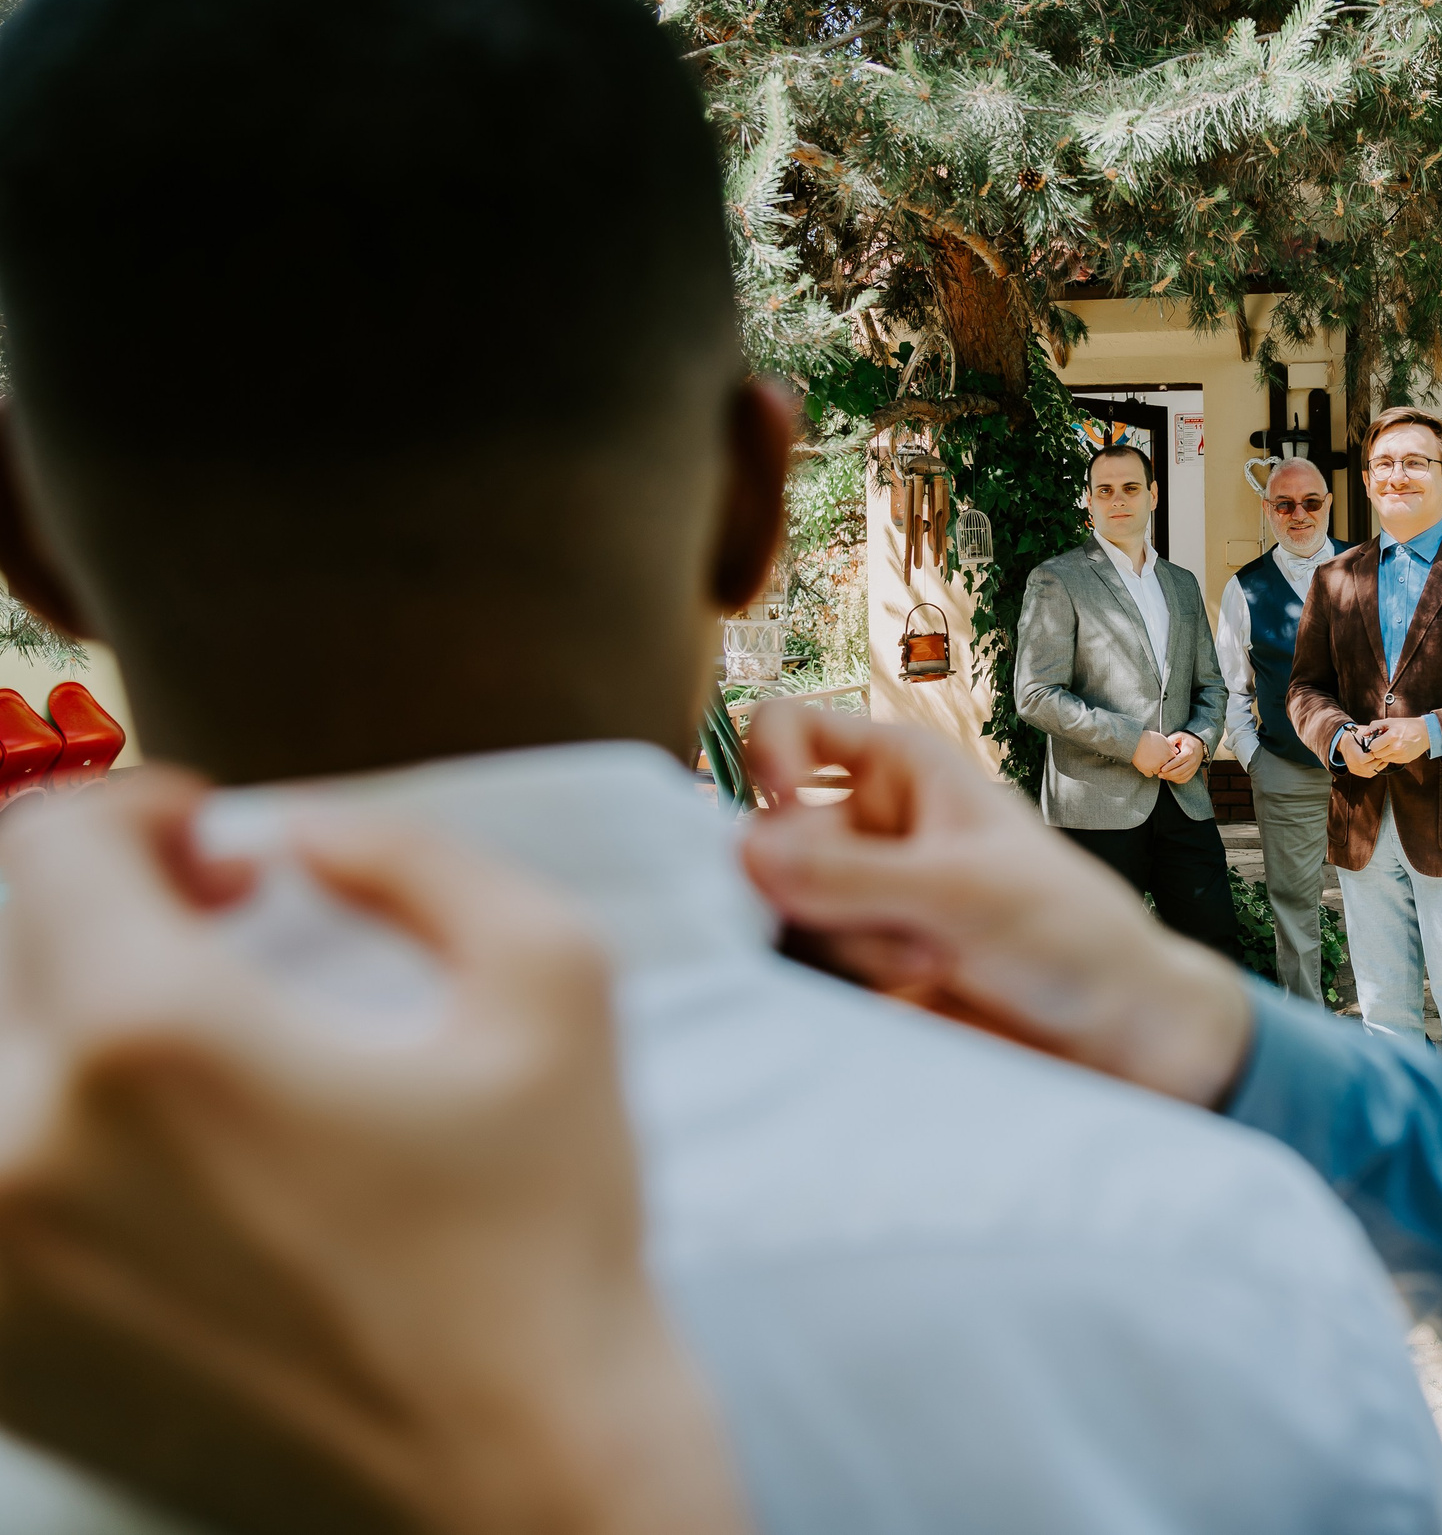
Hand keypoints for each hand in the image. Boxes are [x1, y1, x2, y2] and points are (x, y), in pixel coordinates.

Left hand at [0, 771, 745, 1534]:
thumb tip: (295, 829)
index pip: (53, 843)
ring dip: (62, 1020)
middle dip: (95, 901)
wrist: (514, 1476)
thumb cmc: (545, 1235)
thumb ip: (418, 855)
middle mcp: (28, 1150)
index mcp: (155, 1041)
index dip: (139, 810)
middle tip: (204, 923)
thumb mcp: (553, 985)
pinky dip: (44, 1138)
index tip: (217, 847)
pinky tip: (152, 1156)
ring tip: (172, 1044)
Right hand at [742, 704, 1254, 1107]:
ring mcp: (856, 900)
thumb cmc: (1069, 933)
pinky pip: (801, 966)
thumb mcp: (962, 891)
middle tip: (900, 922)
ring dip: (847, 945)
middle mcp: (867, 827)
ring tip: (932, 960)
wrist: (1112, 1033)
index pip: (787, 728)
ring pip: (780, 911)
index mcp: (898, 768)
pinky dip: (846, 982)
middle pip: (768, 837)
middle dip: (821, 888)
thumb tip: (747, 854)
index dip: (768, 762)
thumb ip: (852, 875)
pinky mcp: (855, 968)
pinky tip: (916, 989)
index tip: (788, 812)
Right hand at [1130, 729, 1174, 777]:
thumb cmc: (1149, 737)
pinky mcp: (1146, 770)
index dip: (1169, 758)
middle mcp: (1162, 761)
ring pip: (1158, 771)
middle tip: (1156, 758)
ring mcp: (1154, 767)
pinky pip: (1150, 774)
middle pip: (1166, 767)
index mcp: (1168, 754)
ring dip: (1156, 768)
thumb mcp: (1162, 738)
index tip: (1164, 756)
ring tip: (1150, 761)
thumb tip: (1176, 751)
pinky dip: (1148, 771)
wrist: (1135, 741)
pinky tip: (1146, 765)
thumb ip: (1170, 745)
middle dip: (1163, 764)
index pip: (1174, 760)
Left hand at [1158, 733, 1204, 784]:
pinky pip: (1185, 779)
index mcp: (1189, 752)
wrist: (1199, 745)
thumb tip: (1164, 747)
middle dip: (1169, 774)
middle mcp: (1193, 761)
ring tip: (1162, 776)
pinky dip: (1177, 780)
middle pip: (1180, 770)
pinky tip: (1170, 778)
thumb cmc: (1187, 740)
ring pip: (1182, 776)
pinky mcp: (1193, 772)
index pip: (1179, 761)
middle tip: (1159, 774)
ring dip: (1172, 778)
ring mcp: (1194, 768)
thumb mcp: (1180, 736)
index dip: (1170, 766)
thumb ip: (1172, 740)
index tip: (1162, 769)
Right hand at [1337, 727, 1386, 778]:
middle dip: (1378, 760)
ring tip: (1382, 756)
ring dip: (1379, 764)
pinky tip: (1378, 761)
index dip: (1373, 755)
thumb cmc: (1354, 737)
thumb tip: (1381, 741)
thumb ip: (1369, 739)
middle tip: (1383, 753)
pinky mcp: (1359, 773)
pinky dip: (1377, 767)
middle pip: (1369, 767)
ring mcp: (1355, 770)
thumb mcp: (1360, 734)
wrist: (1345, 744)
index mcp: (1350, 752)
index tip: (1378, 749)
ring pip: (1371, 771)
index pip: (1363, 759)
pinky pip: (1371, 773)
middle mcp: (1351, 763)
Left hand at [1361, 716, 1432, 766]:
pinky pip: (1392, 761)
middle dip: (1377, 749)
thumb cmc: (1406, 725)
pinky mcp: (1405, 760)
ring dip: (1384, 753)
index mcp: (1392, 736)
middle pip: (1377, 755)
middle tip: (1382, 743)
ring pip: (1384, 759)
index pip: (1373, 747)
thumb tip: (1364, 734)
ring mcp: (1401, 755)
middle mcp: (1397, 747)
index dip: (1373, 744)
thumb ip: (1375, 726)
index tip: (1376, 741)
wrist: (1425, 733)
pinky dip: (1391, 756)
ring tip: (1389, 745)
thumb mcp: (1390, 721)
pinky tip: (1396, 749)